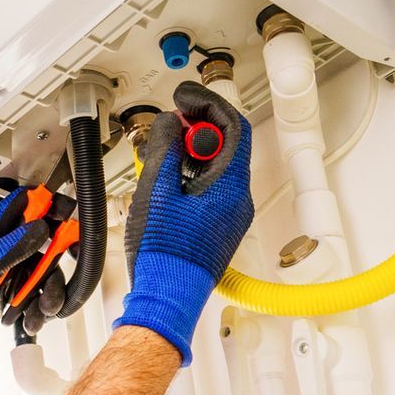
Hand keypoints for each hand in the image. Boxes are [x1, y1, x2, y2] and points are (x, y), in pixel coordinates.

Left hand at [0, 188, 51, 362]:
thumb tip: (39, 227)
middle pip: (50, 238)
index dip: (50, 204)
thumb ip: (12, 246)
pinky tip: (29, 318)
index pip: (29, 204)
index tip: (65, 215)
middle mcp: (11, 245)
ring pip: (49, 272)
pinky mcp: (20, 289)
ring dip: (49, 292)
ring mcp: (18, 267)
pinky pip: (41, 295)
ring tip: (41, 308)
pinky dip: (40, 309)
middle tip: (57, 273)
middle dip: (60, 256)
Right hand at [116, 81, 254, 363]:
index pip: (233, 127)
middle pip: (227, 145)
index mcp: (229, 187)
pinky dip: (192, 173)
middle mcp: (237, 200)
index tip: (184, 97)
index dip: (208, 104)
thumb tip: (172, 123)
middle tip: (171, 123)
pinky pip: (212, 188)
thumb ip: (166, 148)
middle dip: (198, 127)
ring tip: (163, 154)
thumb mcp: (157, 190)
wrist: (166, 297)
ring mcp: (230, 215)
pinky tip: (168, 180)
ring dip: (192, 151)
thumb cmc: (163, 255)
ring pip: (218, 166)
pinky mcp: (218, 227)